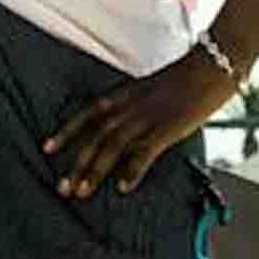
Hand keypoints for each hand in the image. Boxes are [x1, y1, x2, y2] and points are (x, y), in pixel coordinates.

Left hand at [41, 49, 238, 197]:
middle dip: (76, 163)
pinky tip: (122, 188)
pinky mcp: (166, 129)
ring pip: (112, 147)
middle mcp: (129, 106)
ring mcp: (146, 118)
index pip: (87, 114)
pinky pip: (144, 153)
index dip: (66, 131)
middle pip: (94, 136)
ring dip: (95, 171)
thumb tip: (126, 123)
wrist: (210, 66)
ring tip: (81, 192)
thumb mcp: (151, 88)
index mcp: (124, 94)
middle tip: (62, 186)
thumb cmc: (186, 76)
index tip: (48, 148)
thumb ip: (135, 104)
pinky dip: (131, 171)